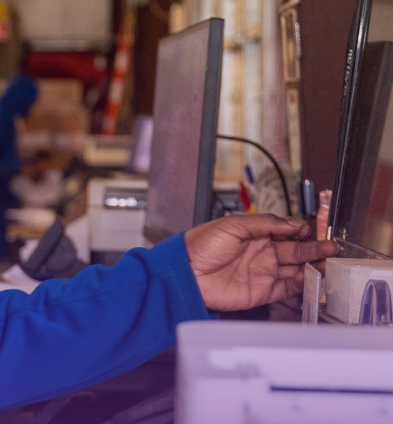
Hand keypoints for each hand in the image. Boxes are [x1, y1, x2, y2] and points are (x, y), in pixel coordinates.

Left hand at [183, 214, 337, 311]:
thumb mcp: (232, 225)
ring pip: (296, 270)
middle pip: (296, 251)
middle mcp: (263, 254)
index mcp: (256, 235)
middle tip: (330, 248)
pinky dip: (303, 284)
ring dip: (313, 266)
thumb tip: (292, 223)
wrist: (184, 274)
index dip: (300, 232)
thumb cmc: (200, 246)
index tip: (310, 231)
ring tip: (327, 262)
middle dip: (314, 249)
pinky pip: (288, 289)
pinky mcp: (262, 292)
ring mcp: (264, 273)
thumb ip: (264, 223)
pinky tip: (313, 277)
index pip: (287, 232)